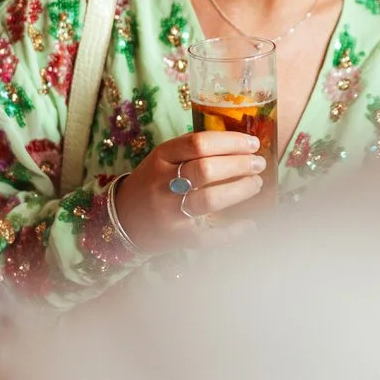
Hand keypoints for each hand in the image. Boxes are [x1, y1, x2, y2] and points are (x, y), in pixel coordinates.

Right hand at [114, 131, 265, 252]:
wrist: (121, 219)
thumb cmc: (151, 183)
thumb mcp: (162, 158)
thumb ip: (191, 149)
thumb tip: (237, 142)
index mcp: (161, 157)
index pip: (198, 143)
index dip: (230, 142)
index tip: (252, 144)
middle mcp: (162, 183)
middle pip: (206, 170)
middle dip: (239, 165)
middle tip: (259, 163)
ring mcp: (168, 212)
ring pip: (209, 200)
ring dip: (239, 191)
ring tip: (256, 184)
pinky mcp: (176, 237)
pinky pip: (208, 237)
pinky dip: (232, 232)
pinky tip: (250, 225)